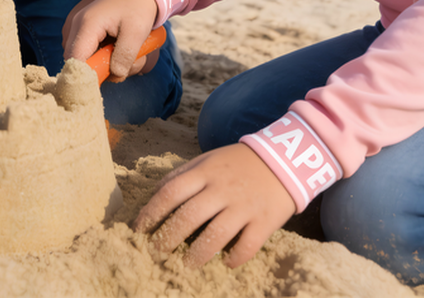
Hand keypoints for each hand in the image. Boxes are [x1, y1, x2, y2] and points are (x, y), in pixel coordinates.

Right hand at [62, 0, 160, 80]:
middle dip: (100, 69)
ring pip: (82, 58)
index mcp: (87, 24)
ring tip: (123, 52)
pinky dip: (101, 55)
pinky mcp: (81, 30)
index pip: (76, 61)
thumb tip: (115, 75)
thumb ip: (125, 56)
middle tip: (122, 66)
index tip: (109, 78)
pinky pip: (85, 51)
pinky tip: (115, 47)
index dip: (89, 76)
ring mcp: (76, 27)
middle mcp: (75, 25)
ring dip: (102, 62)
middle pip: (77, 62)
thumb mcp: (137, 32)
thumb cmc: (138, 7)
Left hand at [133, 143, 295, 267]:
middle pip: (189, 216)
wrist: (284, 159)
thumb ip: (183, 174)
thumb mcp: (208, 159)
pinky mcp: (264, 221)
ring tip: (186, 264)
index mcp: (205, 172)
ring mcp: (244, 206)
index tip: (139, 229)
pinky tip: (226, 262)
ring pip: (216, 235)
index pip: (170, 192)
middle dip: (168, 237)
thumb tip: (155, 193)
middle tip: (157, 251)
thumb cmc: (238, 163)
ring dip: (197, 254)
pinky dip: (234, 257)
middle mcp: (222, 189)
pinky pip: (247, 245)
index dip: (151, 212)